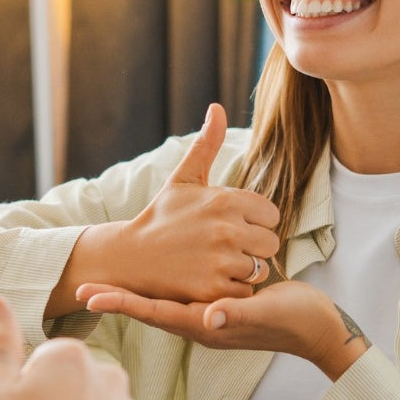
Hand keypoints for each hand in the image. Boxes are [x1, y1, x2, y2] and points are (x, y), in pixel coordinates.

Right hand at [45, 104, 279, 318]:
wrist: (129, 256)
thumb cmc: (160, 216)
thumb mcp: (183, 179)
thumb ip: (206, 144)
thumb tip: (217, 107)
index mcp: (225, 200)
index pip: (271, 214)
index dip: (254, 221)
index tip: (230, 226)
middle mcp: (226, 229)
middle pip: (270, 243)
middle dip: (252, 247)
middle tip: (223, 248)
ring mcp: (220, 261)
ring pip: (260, 268)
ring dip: (243, 270)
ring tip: (216, 264)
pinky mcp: (213, 289)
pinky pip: (245, 291)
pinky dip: (232, 290)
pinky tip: (210, 281)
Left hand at [78, 279, 369, 380]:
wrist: (319, 329)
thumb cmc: (296, 321)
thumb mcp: (269, 313)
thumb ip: (240, 314)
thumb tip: (210, 315)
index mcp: (205, 325)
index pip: (154, 313)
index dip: (122, 303)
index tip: (90, 296)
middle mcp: (199, 322)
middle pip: (148, 308)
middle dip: (116, 298)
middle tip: (80, 286)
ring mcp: (206, 315)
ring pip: (161, 302)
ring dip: (133, 293)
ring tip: (103, 280)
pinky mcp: (217, 306)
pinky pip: (179, 297)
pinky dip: (158, 288)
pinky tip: (148, 276)